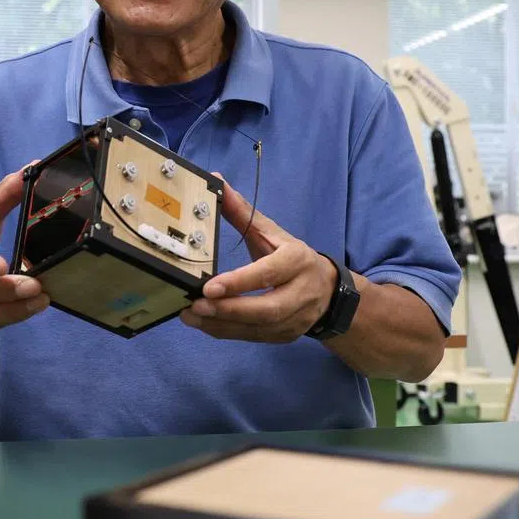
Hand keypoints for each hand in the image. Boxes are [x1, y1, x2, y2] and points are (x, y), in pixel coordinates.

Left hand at [180, 174, 336, 342]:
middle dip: (228, 310)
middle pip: (266, 308)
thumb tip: (216, 180)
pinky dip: (226, 332)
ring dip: (221, 324)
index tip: (209, 286)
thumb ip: (242, 212)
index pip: (269, 273)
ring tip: (190, 315)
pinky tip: (203, 324)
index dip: (240, 281)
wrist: (328, 291)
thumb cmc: (291, 257)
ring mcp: (295, 318)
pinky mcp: (285, 336)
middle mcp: (301, 292)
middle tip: (194, 305)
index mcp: (297, 260)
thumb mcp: (272, 232)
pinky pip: (253, 338)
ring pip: (258, 328)